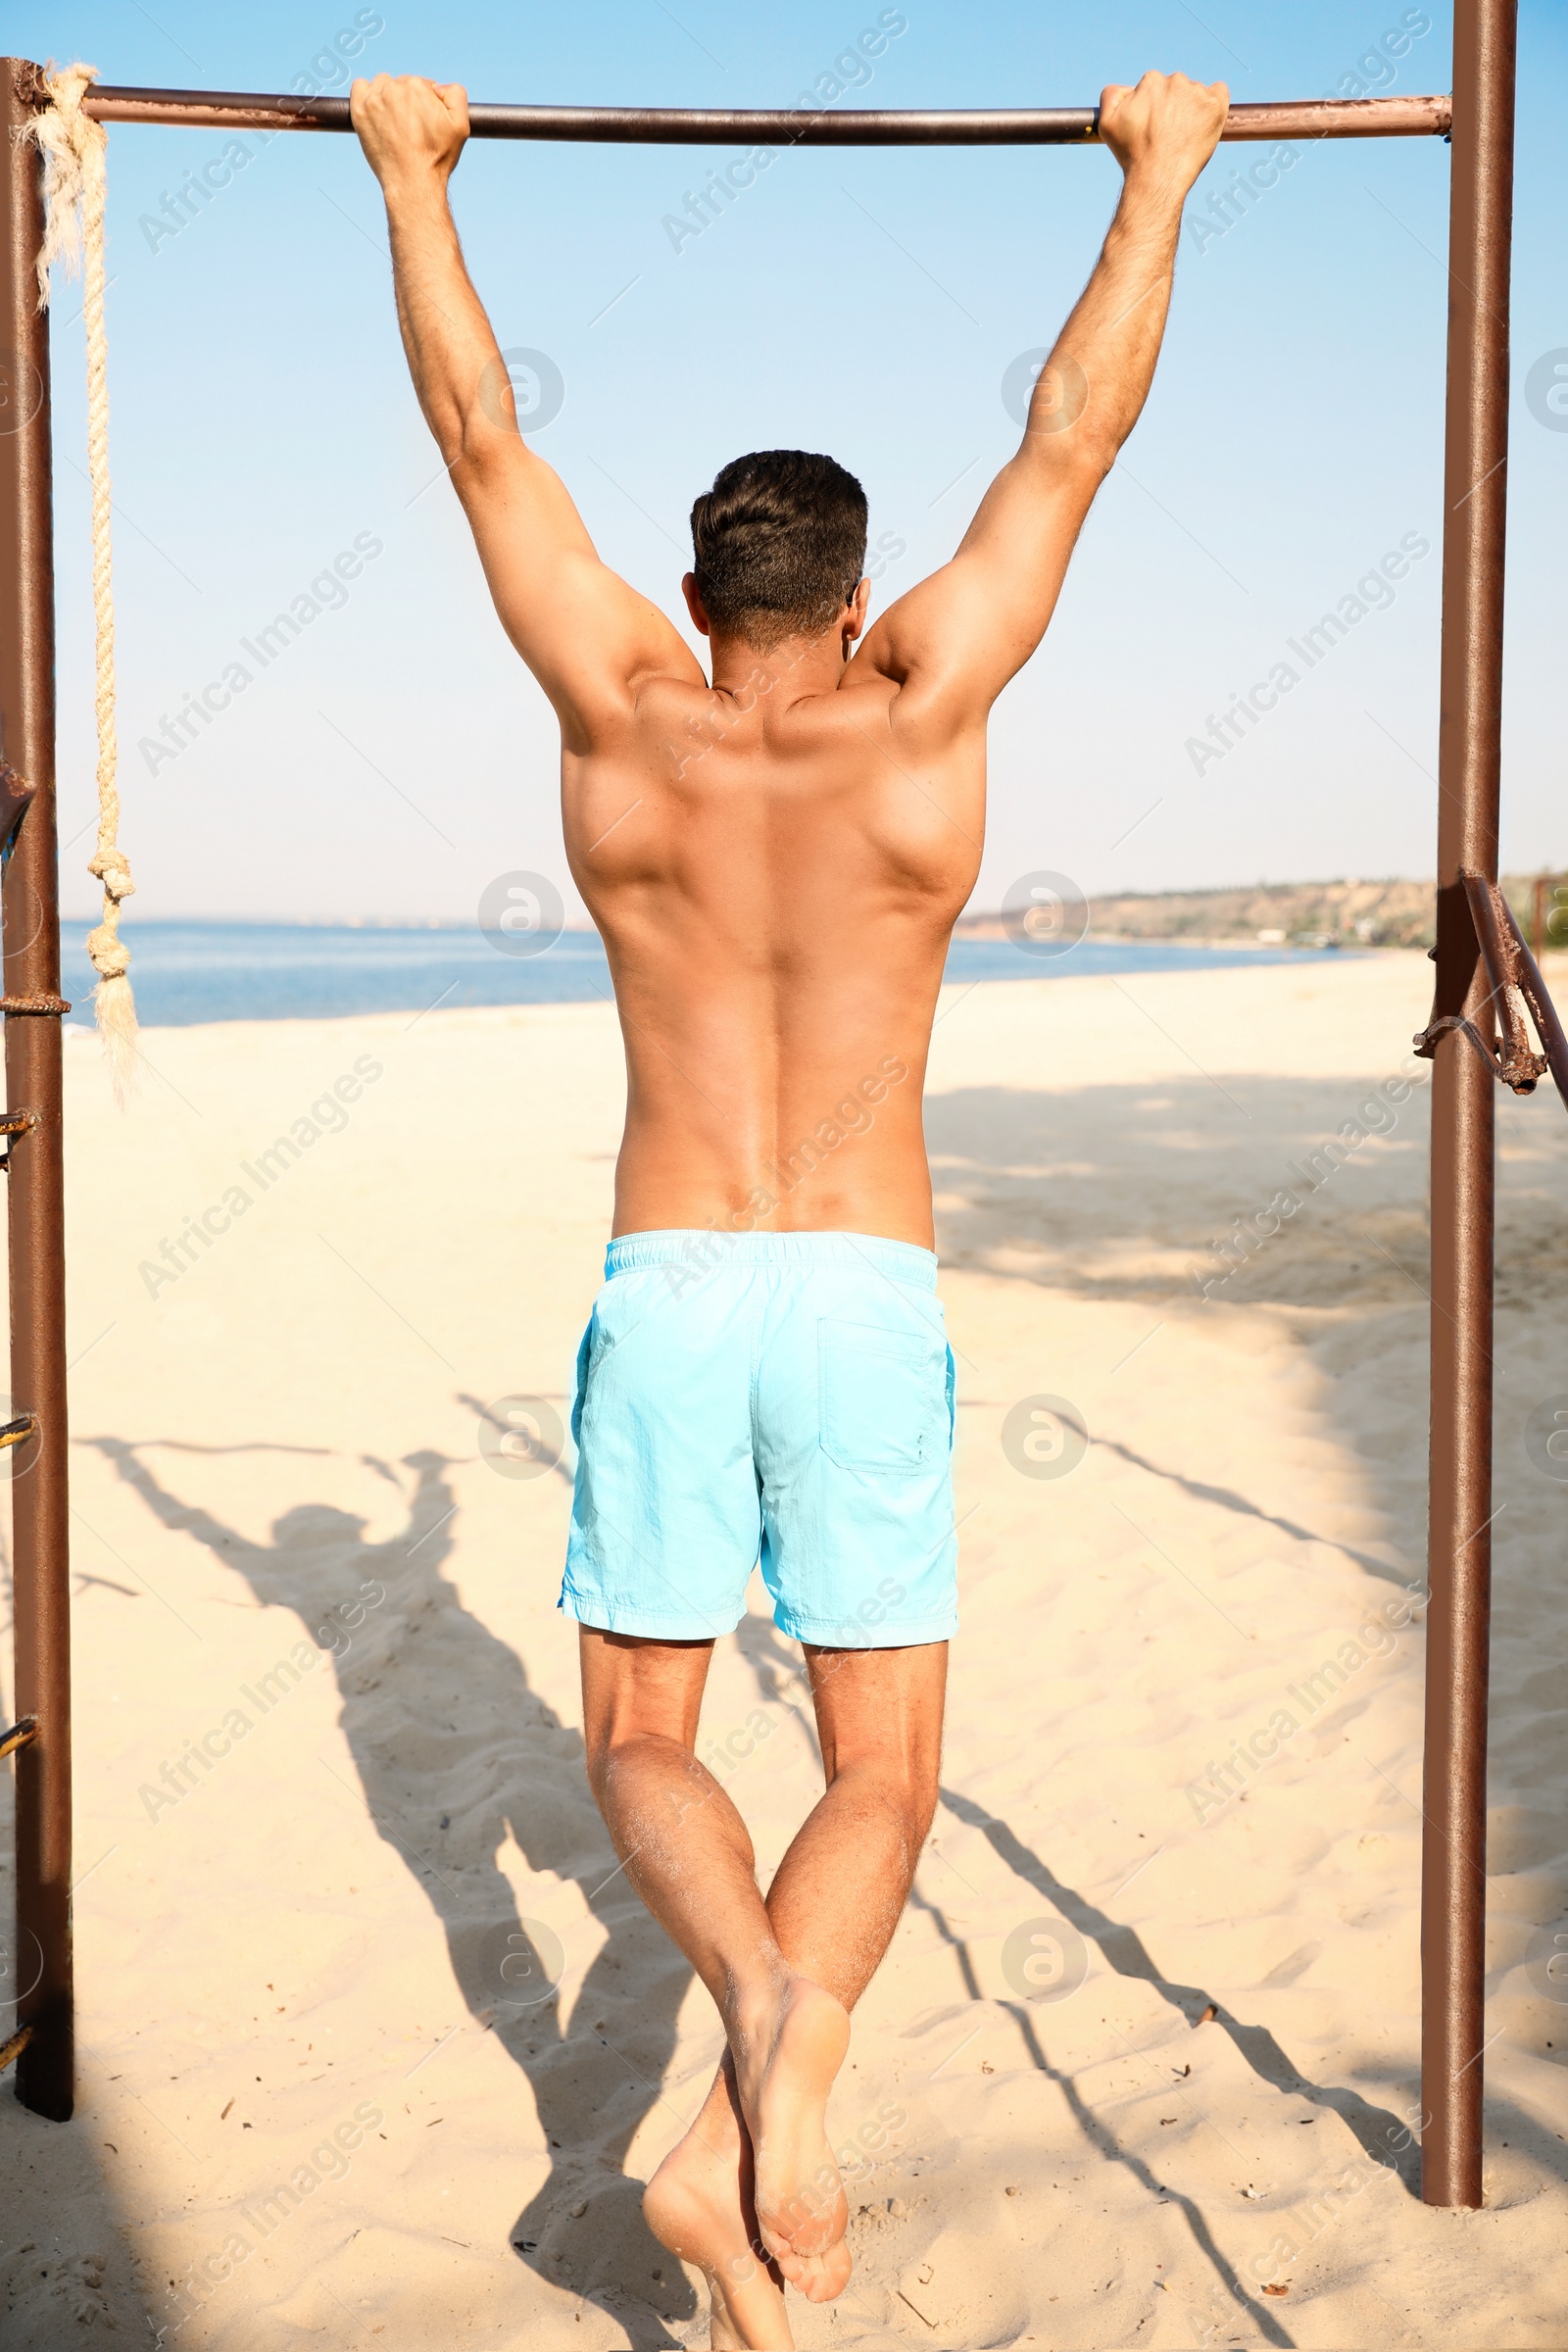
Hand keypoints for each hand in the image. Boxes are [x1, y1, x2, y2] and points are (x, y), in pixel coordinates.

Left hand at [350, 73, 468, 194]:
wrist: (413, 182)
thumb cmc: (437, 157)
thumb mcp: (461, 125)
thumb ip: (456, 94)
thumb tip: (436, 86)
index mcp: (418, 86)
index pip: (422, 84)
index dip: (427, 103)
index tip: (425, 122)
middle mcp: (394, 88)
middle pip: (401, 83)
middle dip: (407, 100)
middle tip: (411, 126)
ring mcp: (374, 99)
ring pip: (381, 84)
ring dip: (387, 95)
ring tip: (394, 121)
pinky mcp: (359, 111)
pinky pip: (359, 87)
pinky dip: (366, 94)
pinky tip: (375, 110)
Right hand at [1098, 70, 1228, 196]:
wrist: (1157, 177)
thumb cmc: (1132, 154)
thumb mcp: (1106, 123)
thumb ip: (1111, 95)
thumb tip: (1126, 88)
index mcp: (1150, 80)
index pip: (1155, 88)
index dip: (1153, 109)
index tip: (1153, 127)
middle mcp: (1175, 80)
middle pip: (1176, 89)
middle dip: (1173, 107)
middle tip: (1168, 135)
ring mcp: (1197, 92)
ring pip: (1196, 94)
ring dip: (1191, 109)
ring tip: (1183, 137)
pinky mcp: (1216, 104)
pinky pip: (1219, 92)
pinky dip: (1214, 103)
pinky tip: (1205, 121)